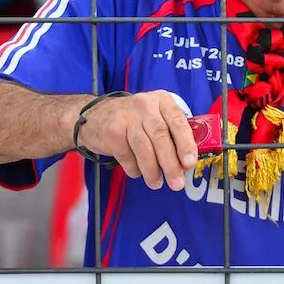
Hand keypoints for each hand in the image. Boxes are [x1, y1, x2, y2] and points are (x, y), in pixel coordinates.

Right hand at [75, 90, 197, 191]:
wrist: (94, 115)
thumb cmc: (133, 119)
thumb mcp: (155, 115)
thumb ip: (172, 133)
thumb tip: (187, 162)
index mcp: (162, 100)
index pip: (178, 121)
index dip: (186, 144)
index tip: (190, 162)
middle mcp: (145, 106)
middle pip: (161, 137)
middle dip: (171, 164)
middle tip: (177, 182)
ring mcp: (126, 118)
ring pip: (144, 149)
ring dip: (152, 171)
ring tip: (157, 183)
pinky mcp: (112, 133)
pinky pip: (127, 157)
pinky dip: (135, 169)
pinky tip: (138, 172)